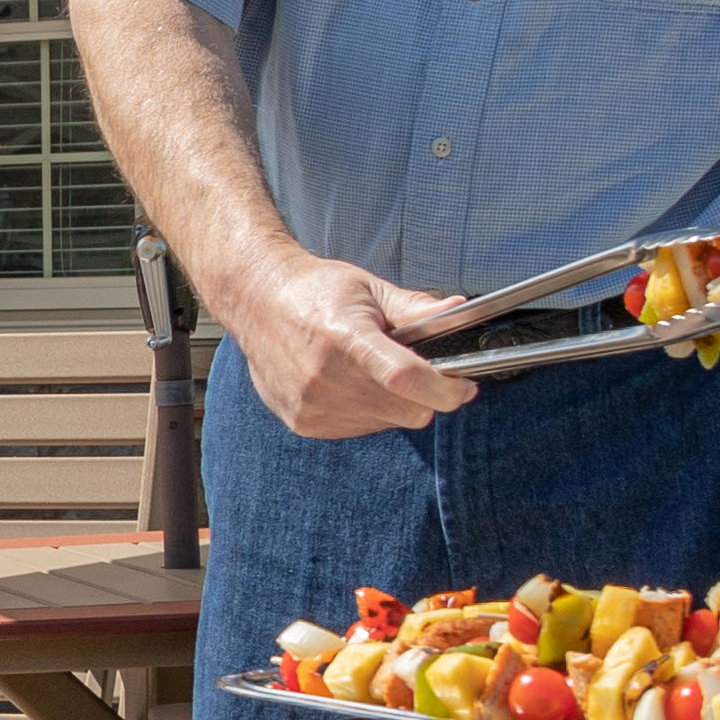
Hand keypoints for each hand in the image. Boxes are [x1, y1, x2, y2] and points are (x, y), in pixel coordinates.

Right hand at [222, 252, 482, 440]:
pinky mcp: (303, 423)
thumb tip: (460, 310)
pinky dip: (368, 411)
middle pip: (407, 410)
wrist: (255, 301)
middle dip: (425, 395)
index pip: (405, 377)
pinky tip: (349, 384)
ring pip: (387, 423)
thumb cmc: (314, 291)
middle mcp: (324, 376)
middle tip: (418, 371)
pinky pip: (360, 429)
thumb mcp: (369, 290)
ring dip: (394, 403)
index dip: (445, 389)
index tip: (464, 386)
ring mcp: (311, 404)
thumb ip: (416, 308)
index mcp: (345, 336)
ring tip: (371, 370)